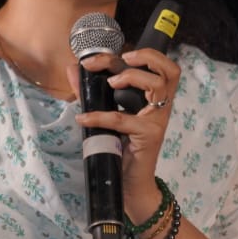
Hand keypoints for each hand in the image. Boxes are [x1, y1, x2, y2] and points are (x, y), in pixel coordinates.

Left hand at [74, 45, 180, 219]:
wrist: (130, 185)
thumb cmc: (120, 149)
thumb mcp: (105, 115)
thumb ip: (90, 92)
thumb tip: (73, 68)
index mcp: (154, 98)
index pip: (159, 65)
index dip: (143, 53)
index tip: (113, 54)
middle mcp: (161, 106)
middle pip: (165, 69)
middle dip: (141, 57)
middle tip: (115, 61)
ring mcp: (158, 120)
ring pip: (156, 85)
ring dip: (130, 78)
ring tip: (110, 85)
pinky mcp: (149, 135)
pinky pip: (123, 119)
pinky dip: (99, 116)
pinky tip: (83, 119)